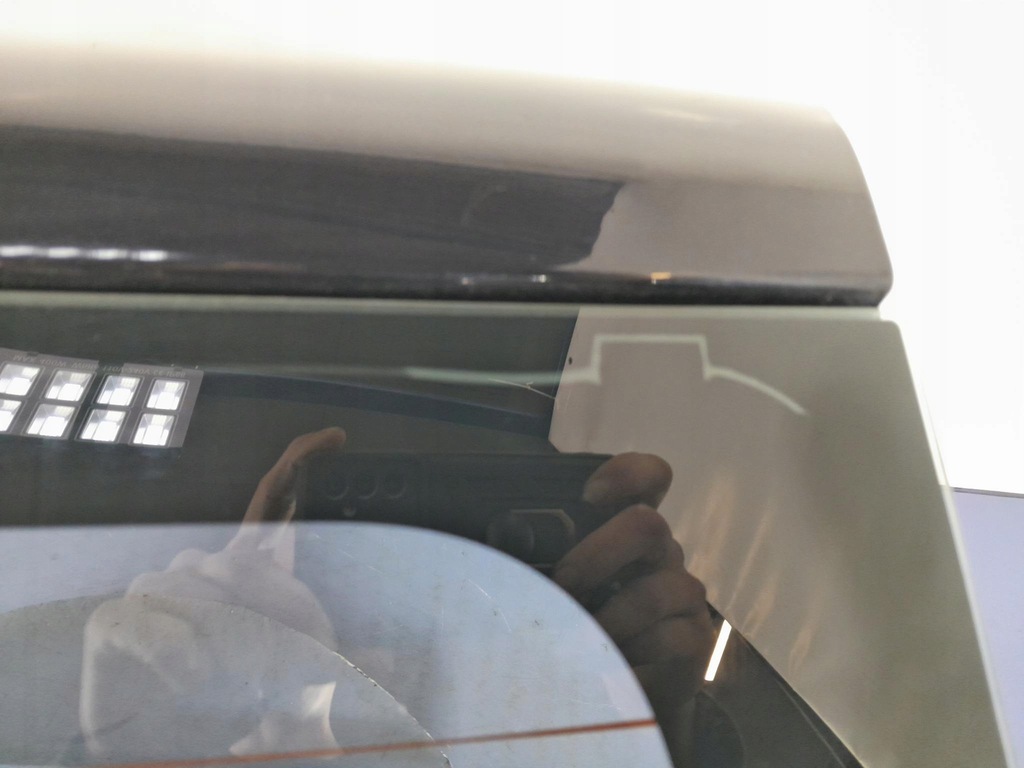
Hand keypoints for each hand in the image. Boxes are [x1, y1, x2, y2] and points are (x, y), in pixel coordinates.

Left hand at [554, 453, 714, 717]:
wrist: (622, 686)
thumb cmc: (584, 620)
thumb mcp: (563, 582)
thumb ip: (543, 561)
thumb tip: (496, 553)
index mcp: (629, 526)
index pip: (650, 478)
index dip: (627, 474)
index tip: (590, 496)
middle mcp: (661, 551)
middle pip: (647, 525)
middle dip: (596, 555)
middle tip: (564, 585)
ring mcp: (682, 591)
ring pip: (655, 589)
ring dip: (608, 616)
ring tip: (577, 636)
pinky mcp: (695, 635)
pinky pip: (668, 637)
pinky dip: (630, 651)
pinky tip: (608, 660)